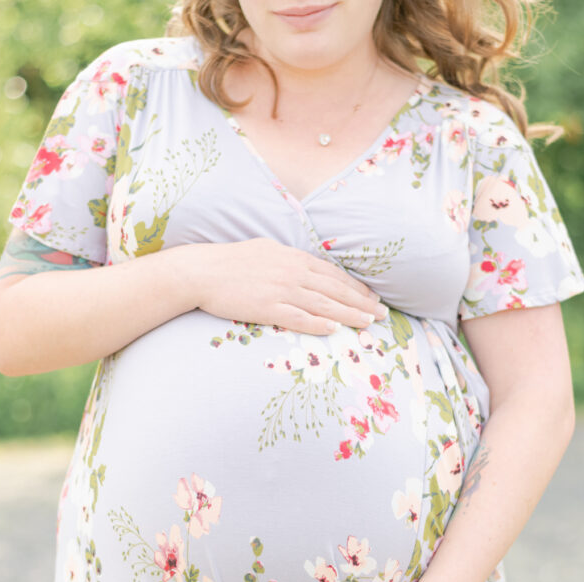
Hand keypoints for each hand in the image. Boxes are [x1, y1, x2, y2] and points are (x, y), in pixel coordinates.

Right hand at [191, 238, 388, 334]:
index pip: (332, 274)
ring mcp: (280, 290)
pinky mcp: (267, 307)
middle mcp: (292, 272)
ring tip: (367, 323)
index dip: (355, 287)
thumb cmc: (230, 262)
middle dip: (362, 303)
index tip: (372, 297)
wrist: (201, 271)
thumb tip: (304, 266)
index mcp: (293, 257)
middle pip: (335, 290)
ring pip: (323, 304)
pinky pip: (298, 317)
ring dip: (349, 314)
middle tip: (382, 314)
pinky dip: (318, 323)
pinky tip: (335, 329)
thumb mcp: (265, 250)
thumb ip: (288, 259)